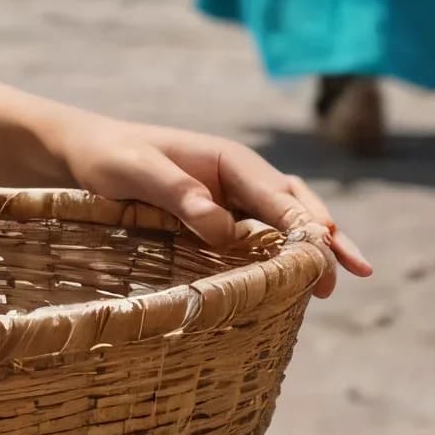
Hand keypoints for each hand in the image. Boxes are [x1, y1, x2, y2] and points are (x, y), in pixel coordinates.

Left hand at [47, 106, 371, 298]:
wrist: (81, 153)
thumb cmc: (107, 157)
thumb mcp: (136, 170)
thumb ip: (178, 192)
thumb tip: (223, 226)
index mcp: (225, 157)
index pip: (276, 192)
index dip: (304, 222)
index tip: (325, 251)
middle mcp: (236, 176)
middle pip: (293, 205)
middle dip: (325, 236)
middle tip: (353, 272)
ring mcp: (230, 198)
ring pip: (284, 222)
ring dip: (314, 247)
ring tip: (342, 280)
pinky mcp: (218, 219)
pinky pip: (260, 238)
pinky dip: (284, 256)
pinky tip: (297, 281)